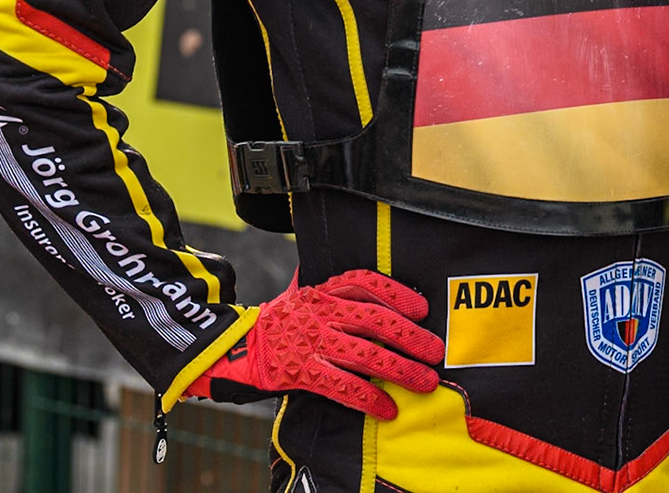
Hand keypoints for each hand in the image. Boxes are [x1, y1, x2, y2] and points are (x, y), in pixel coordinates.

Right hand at [187, 269, 443, 419]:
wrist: (233, 347)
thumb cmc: (277, 321)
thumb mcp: (299, 292)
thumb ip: (327, 282)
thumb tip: (347, 260)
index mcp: (322, 291)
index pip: (365, 283)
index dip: (396, 294)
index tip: (422, 309)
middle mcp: (320, 313)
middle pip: (373, 320)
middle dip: (409, 336)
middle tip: (435, 351)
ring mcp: (310, 342)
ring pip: (363, 354)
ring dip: (398, 369)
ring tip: (425, 381)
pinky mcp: (299, 371)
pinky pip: (339, 385)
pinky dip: (366, 397)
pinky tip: (387, 408)